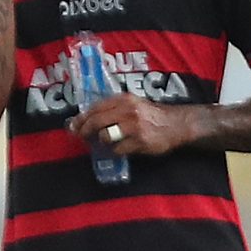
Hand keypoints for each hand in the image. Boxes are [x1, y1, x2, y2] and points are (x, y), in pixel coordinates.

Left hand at [69, 93, 200, 157]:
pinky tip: (119, 149)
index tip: (74, 126)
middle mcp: (128, 111)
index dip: (81, 118)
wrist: (176, 124)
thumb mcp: (133, 104)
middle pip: (96, 122)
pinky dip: (115, 151)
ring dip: (102, 141)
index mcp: (124, 99)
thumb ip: (113, 108)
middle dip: (84, 131)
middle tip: (81, 137)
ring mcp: (134, 127)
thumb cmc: (151, 115)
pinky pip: (118, 149)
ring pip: (105, 136)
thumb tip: (87, 118)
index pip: (95, 108)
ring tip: (106, 142)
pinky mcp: (140, 142)